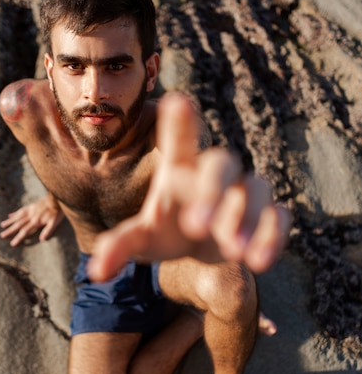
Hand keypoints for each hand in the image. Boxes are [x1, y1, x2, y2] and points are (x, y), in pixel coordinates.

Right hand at [0, 194, 63, 245]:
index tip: (12, 244)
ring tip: (2, 225)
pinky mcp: (31, 206)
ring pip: (17, 217)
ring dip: (9, 221)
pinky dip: (15, 213)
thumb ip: (48, 230)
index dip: (18, 238)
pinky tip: (10, 215)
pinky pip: (21, 210)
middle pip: (18, 225)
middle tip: (2, 235)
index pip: (25, 231)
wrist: (56, 199)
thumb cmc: (57, 212)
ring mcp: (30, 210)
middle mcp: (31, 216)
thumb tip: (42, 240)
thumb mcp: (55, 222)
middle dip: (10, 230)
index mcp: (36, 222)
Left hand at [88, 92, 290, 280]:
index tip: (176, 101)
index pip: (180, 142)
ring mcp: (244, 193)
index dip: (180, 123)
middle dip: (212, 192)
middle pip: (222, 165)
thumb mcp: (141, 240)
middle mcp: (214, 175)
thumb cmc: (167, 231)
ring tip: (232, 250)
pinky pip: (278, 216)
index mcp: (180, 170)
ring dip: (246, 217)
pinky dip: (272, 235)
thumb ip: (119, 247)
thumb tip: (95, 272)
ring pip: (256, 189)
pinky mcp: (265, 217)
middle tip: (197, 226)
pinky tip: (259, 260)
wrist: (199, 246)